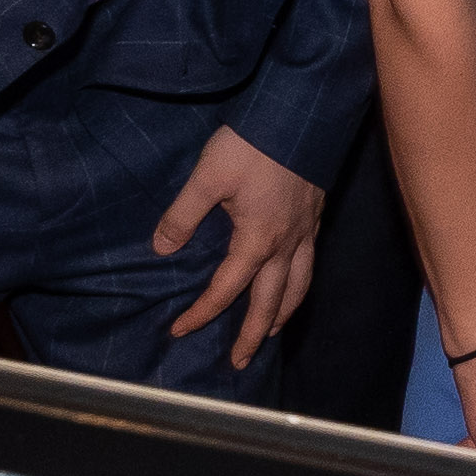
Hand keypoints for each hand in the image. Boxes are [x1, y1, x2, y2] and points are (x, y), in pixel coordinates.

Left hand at [153, 128, 326, 364]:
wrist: (300, 114)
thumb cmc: (251, 145)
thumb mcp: (207, 177)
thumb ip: (183, 215)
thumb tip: (161, 249)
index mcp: (257, 241)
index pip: (226, 290)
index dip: (201, 313)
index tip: (179, 330)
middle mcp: (286, 245)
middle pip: (271, 303)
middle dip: (253, 335)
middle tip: (242, 362)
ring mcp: (305, 233)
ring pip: (298, 287)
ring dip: (283, 314)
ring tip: (271, 332)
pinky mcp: (315, 217)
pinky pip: (310, 265)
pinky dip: (300, 285)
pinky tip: (293, 282)